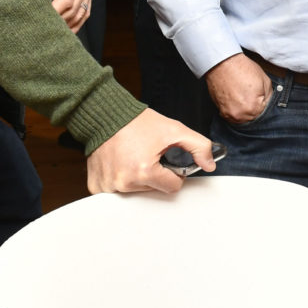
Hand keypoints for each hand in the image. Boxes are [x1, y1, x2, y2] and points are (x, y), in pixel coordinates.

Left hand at [31, 0, 94, 30]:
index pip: (66, 0)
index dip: (53, 13)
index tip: (38, 18)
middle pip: (74, 9)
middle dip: (58, 21)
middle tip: (39, 29)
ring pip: (82, 12)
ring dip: (68, 24)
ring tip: (51, 32)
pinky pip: (86, 9)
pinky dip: (77, 21)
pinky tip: (66, 29)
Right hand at [86, 106, 215, 195]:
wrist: (106, 114)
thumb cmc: (138, 122)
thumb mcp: (174, 129)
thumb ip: (198, 146)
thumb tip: (210, 164)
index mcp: (145, 171)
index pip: (172, 187)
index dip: (173, 173)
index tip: (165, 162)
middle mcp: (125, 182)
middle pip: (153, 190)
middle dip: (154, 176)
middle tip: (146, 155)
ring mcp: (109, 185)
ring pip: (134, 192)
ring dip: (136, 179)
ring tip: (132, 157)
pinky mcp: (96, 185)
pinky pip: (114, 192)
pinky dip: (118, 181)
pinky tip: (120, 164)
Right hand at [205, 53, 274, 123]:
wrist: (222, 63)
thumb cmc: (242, 69)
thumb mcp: (264, 80)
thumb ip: (268, 96)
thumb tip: (268, 103)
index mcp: (253, 108)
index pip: (263, 113)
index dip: (262, 103)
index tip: (259, 96)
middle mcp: (240, 115)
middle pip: (252, 117)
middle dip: (253, 108)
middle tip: (250, 95)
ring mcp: (228, 114)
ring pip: (241, 118)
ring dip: (243, 110)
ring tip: (241, 96)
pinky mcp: (220, 111)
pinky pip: (231, 115)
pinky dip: (234, 109)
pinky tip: (235, 98)